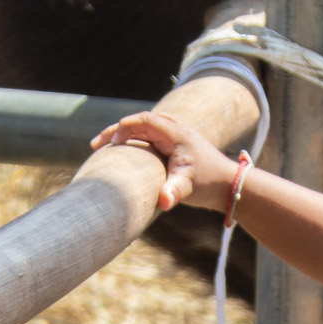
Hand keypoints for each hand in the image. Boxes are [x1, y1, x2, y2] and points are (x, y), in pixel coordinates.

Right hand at [90, 110, 239, 212]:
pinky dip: (133, 138)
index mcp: (175, 133)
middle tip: (96, 144)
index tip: (110, 143)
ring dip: (124, 132)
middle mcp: (174, 129)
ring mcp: (174, 135)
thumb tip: (164, 202)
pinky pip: (149, 134)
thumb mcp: (188, 187)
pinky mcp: (174, 144)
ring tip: (104, 145)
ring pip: (143, 126)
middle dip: (116, 130)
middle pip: (140, 121)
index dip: (123, 128)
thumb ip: (174, 192)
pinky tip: (124, 151)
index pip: (143, 120)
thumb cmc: (207, 183)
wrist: (226, 184)